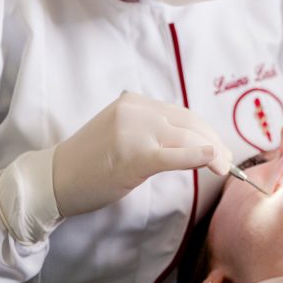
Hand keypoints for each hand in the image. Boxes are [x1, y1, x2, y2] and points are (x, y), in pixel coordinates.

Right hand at [52, 92, 231, 215]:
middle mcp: (136, 111)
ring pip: (186, 137)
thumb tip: (188, 142)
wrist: (53, 179)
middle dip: (215, 142)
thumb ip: (149, 131)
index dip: (206, 131)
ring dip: (213, 153)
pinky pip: (172, 155)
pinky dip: (196, 156)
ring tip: (225, 169)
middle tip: (229, 162)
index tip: (220, 148)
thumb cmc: (88, 163)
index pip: (181, 113)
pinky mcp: (133, 156)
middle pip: (189, 123)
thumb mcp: (120, 134)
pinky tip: (212, 160)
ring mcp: (134, 131)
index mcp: (133, 103)